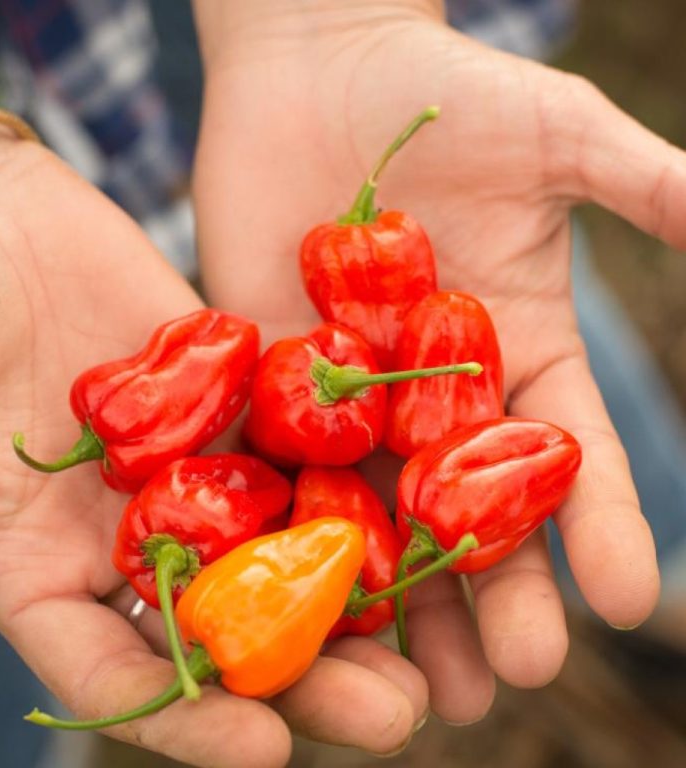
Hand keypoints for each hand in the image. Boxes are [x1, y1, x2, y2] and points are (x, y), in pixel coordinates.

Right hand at [0, 129, 427, 767]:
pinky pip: (291, 439)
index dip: (187, 716)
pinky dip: (342, 472)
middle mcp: (125, 527)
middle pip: (225, 621)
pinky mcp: (227, 395)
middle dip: (307, 671)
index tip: (267, 752)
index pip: (115, 670)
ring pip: (275, 539)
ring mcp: (187, 461)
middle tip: (394, 715)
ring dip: (347, 586)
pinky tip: (410, 504)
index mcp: (39, 563)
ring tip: (425, 635)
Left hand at [194, 0, 682, 725]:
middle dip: (499, 591)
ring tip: (421, 683)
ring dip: (406, 596)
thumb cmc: (445, 91)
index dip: (603, 523)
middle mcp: (438, 391)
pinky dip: (300, 527)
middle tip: (514, 676)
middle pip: (476, 510)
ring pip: (384, 511)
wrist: (318, 69)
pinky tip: (309, 593)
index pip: (569, 455)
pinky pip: (288, 460)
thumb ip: (651, 188)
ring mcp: (352, 392)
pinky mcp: (277, 375)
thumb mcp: (560, 139)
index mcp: (517, 350)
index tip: (632, 599)